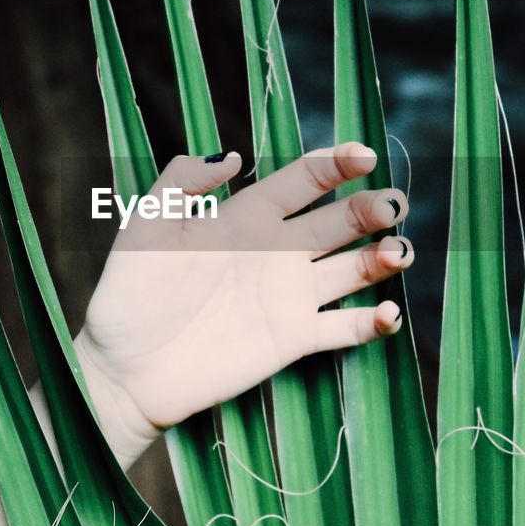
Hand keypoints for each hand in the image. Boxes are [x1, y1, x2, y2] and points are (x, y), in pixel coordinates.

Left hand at [74, 141, 412, 466]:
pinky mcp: (294, 340)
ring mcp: (289, 296)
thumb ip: (180, 183)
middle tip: (392, 206)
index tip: (364, 155)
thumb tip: (230, 156)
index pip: (303, 181)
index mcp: (246, 218)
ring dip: (383, 258)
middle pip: (340, 221)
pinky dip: (372, 322)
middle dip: (372, 209)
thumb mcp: (145, 227)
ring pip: (353, 269)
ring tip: (399, 253)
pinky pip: (344, 328)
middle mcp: (277, 251)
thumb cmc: (128, 295)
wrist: (125, 370)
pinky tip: (386, 315)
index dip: (336, 164)